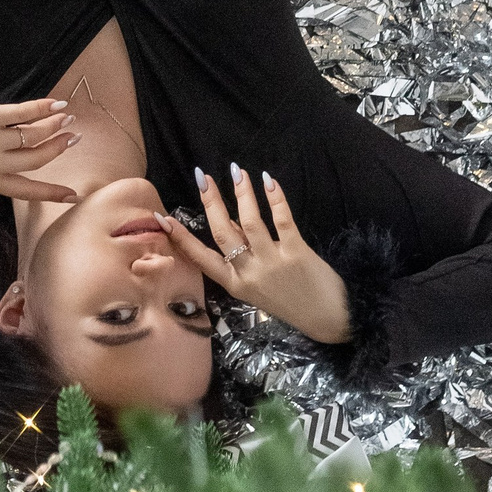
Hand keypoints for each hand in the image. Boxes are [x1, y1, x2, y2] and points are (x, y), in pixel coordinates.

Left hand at [0, 92, 81, 201]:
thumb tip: (19, 157)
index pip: (26, 190)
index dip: (51, 193)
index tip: (74, 196)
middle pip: (36, 160)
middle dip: (58, 149)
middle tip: (73, 137)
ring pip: (33, 137)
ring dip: (53, 127)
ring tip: (66, 118)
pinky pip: (22, 113)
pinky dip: (42, 109)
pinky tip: (56, 104)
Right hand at [154, 165, 350, 343]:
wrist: (329, 319)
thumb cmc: (292, 301)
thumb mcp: (257, 288)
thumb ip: (242, 256)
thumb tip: (228, 220)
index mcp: (236, 285)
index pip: (201, 259)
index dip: (181, 238)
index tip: (163, 218)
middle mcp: (249, 274)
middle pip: (223, 234)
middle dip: (211, 202)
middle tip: (203, 177)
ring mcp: (272, 263)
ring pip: (250, 223)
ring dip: (242, 194)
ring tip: (237, 172)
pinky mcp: (297, 254)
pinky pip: (282, 221)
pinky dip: (274, 198)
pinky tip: (268, 181)